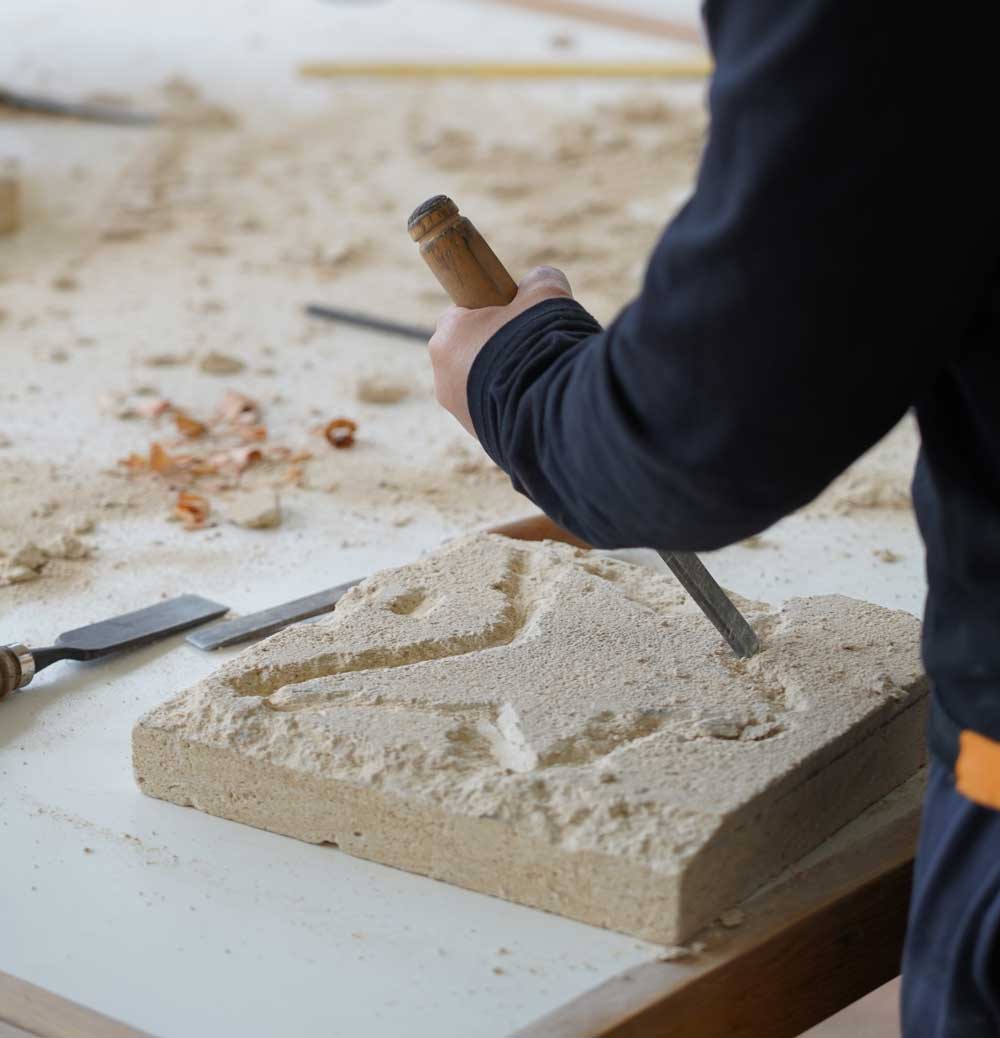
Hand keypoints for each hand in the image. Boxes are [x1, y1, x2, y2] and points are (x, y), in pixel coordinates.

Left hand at [428, 266, 572, 435]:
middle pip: (469, 353)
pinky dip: (510, 404)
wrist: (553, 407)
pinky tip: (536, 399)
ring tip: (538, 377)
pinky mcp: (479, 435)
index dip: (491, 314)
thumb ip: (538, 280)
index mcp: (448, 335)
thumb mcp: (545, 293)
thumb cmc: (541, 342)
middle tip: (529, 348)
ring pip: (479, 385)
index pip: (461, 316)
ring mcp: (458, 410)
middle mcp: (442, 375)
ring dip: (503, 379)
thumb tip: (541, 280)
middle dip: (495, 349)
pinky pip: (492, 410)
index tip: (515, 318)